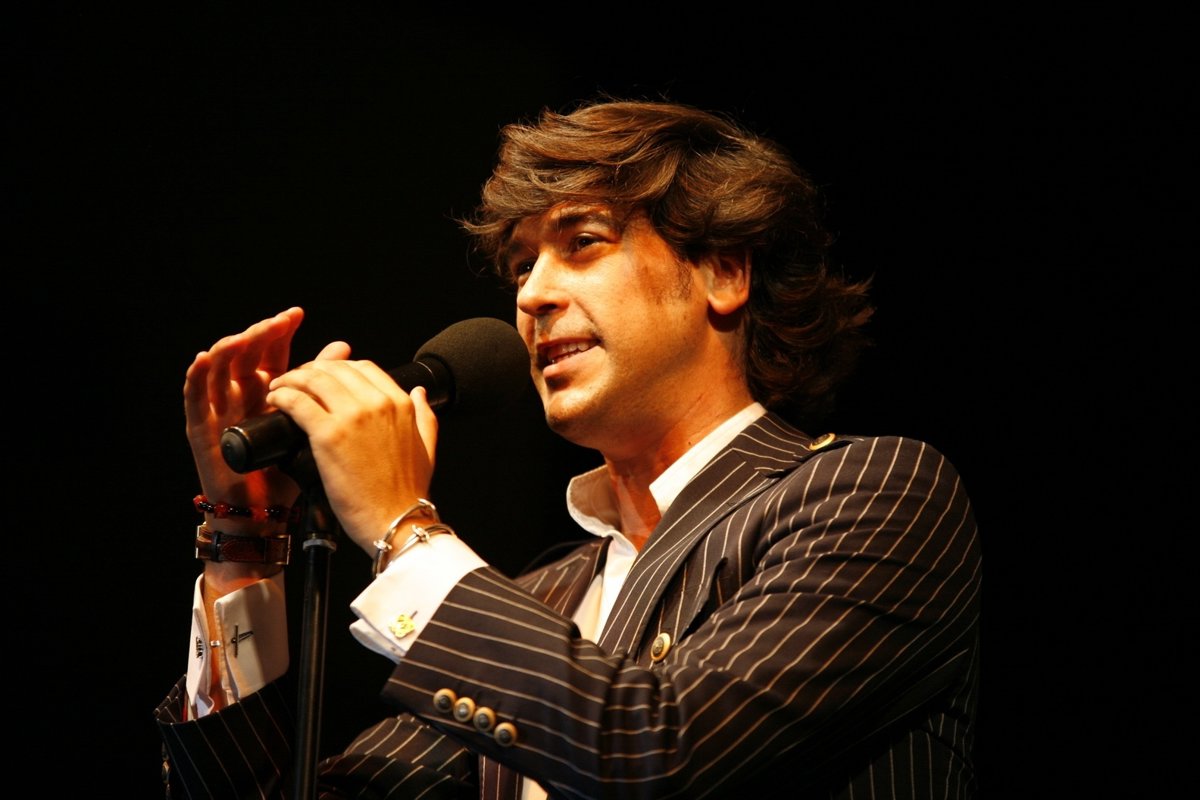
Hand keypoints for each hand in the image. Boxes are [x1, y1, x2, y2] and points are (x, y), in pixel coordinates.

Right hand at [184, 307, 318, 525]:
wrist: (265, 513)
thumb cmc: (287, 471)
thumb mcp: (311, 424)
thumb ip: (323, 385)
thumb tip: (342, 348)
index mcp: (267, 390)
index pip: (271, 352)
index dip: (280, 332)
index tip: (295, 315)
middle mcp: (241, 394)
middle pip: (246, 354)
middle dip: (261, 335)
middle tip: (278, 322)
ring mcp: (219, 408)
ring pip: (219, 368)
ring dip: (232, 347)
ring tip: (248, 336)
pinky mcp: (200, 427)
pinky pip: (194, 396)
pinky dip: (196, 375)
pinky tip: (204, 358)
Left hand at [264, 352, 439, 555]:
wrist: (396, 522)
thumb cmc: (408, 493)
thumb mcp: (427, 447)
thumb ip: (424, 415)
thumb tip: (418, 392)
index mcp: (400, 404)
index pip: (364, 367)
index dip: (338, 367)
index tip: (324, 377)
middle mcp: (377, 403)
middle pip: (335, 369)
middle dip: (311, 370)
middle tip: (296, 382)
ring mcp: (352, 417)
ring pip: (313, 379)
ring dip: (291, 379)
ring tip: (279, 389)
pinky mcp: (328, 435)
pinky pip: (297, 401)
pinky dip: (281, 397)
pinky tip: (275, 402)